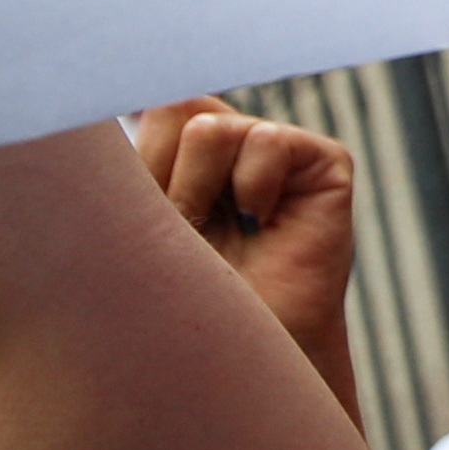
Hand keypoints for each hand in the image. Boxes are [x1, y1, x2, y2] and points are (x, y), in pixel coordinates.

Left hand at [133, 96, 366, 427]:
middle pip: (170, 107)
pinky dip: (253, 188)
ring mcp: (276, 150)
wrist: (234, 355)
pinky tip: (260, 224)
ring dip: (197, 193)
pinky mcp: (323, 162)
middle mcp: (230, 144)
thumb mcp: (134, 221)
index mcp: (181, 151)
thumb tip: (133, 94)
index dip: (134, 127)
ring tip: (217, 237)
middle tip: (178, 232)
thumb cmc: (176, 299)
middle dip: (158, 177)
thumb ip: (134, 154)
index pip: (148, 103)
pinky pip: (265, 142)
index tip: (125, 175)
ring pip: (207, 129)